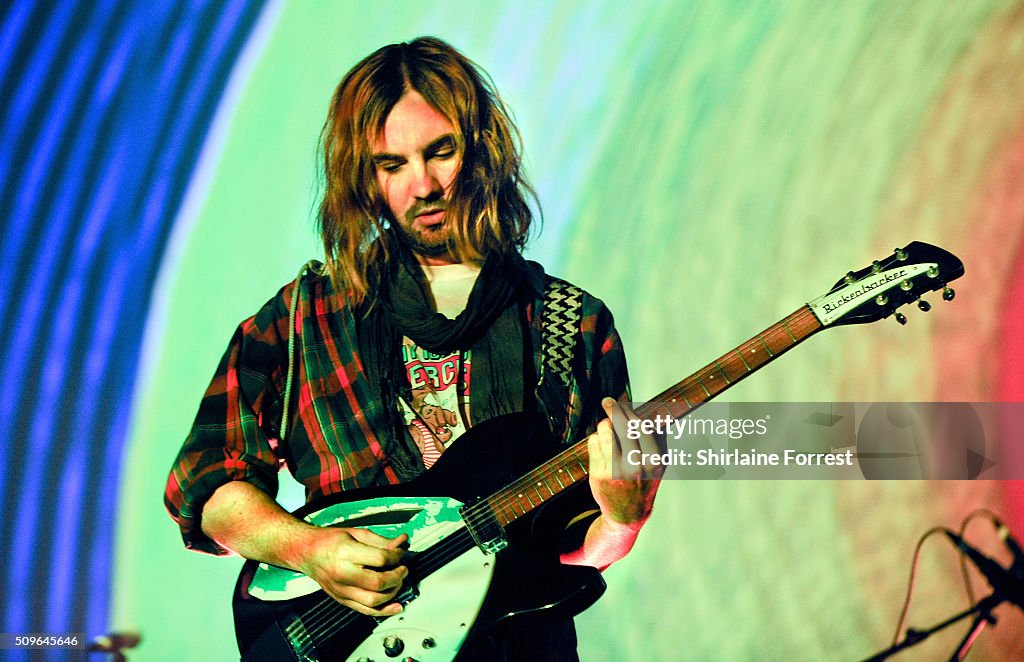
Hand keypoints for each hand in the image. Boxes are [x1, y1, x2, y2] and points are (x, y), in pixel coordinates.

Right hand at [295, 527, 408, 616]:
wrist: (306, 552)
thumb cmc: (329, 541)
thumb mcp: (356, 533)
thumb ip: (380, 541)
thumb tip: (400, 544)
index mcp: (346, 553)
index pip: (380, 559)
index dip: (396, 556)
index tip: (399, 553)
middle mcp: (342, 574)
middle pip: (378, 582)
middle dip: (397, 576)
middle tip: (402, 569)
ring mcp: (342, 590)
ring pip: (374, 600)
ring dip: (393, 592)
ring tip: (398, 581)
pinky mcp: (342, 600)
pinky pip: (366, 610)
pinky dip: (384, 611)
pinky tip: (396, 606)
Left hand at [587, 397, 663, 524]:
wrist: (628, 514)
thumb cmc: (644, 482)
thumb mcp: (658, 464)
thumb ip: (658, 439)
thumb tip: (658, 412)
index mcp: (654, 461)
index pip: (640, 427)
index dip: (629, 411)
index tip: (621, 403)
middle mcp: (635, 466)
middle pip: (622, 426)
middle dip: (613, 410)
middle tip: (607, 401)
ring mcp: (615, 471)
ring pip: (605, 433)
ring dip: (604, 425)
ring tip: (606, 428)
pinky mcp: (598, 475)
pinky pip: (594, 443)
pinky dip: (596, 439)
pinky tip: (601, 444)